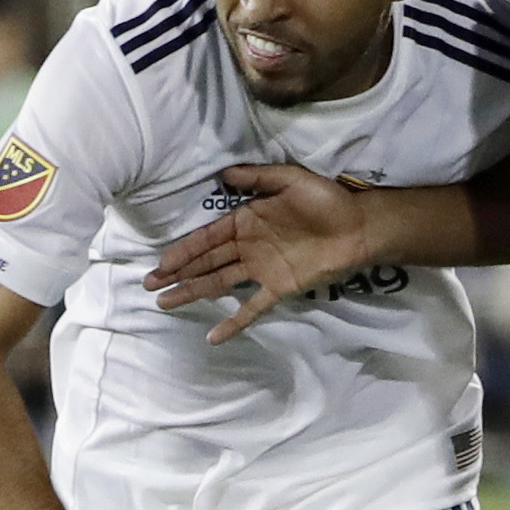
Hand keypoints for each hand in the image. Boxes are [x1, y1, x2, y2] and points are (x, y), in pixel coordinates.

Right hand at [143, 164, 372, 343]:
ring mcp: (261, 269)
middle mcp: (248, 246)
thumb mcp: (291, 179)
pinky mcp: (279, 288)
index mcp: (246, 220)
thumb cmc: (326, 201)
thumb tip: (222, 173)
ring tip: (166, 303)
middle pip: (206, 262)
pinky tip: (214, 336)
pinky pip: (252, 306)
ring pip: (218, 282)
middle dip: (177, 273)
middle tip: (150, 286)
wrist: (359, 227)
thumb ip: (257, 178)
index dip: (183, 250)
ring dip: (192, 292)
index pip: (207, 238)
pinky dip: (233, 320)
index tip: (161, 263)